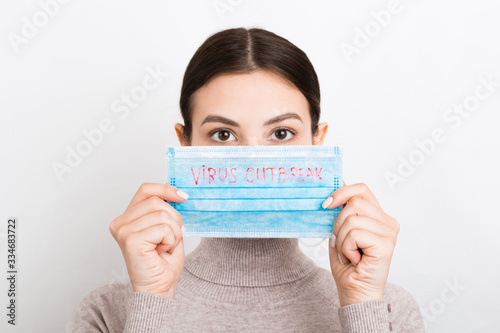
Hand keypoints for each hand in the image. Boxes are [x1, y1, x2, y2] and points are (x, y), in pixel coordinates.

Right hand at [109, 183, 188, 298]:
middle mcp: (121, 223)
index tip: (182, 196)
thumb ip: (166, 210)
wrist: (159, 289)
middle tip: (171, 238)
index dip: (166, 189)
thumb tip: (177, 191)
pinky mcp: (131, 240)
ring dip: (174, 232)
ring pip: (162, 215)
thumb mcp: (168, 228)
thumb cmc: (163, 263)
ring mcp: (124, 231)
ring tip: (165, 246)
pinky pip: (163, 228)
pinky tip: (161, 252)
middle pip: (157, 201)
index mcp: (128, 217)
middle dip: (174, 219)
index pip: (146, 189)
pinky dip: (171, 240)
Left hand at [322, 181, 399, 305]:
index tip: (326, 205)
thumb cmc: (348, 266)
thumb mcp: (340, 232)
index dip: (342, 192)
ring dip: (341, 239)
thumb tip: (338, 185)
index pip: (362, 189)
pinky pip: (354, 233)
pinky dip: (346, 247)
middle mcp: (388, 222)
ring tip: (348, 253)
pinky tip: (354, 259)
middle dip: (338, 223)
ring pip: (352, 219)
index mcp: (378, 217)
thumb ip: (341, 211)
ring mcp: (389, 232)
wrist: (355, 292)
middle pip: (354, 202)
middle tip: (341, 243)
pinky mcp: (386, 243)